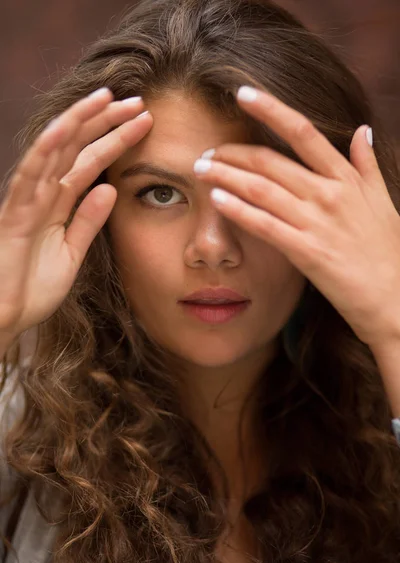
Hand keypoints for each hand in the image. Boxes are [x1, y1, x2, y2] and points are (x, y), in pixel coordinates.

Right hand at [0, 88, 152, 342]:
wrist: (6, 316)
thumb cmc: (33, 286)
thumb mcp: (72, 252)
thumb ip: (89, 221)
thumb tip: (111, 188)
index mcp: (59, 203)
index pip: (91, 161)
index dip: (117, 139)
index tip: (145, 122)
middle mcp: (44, 193)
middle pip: (77, 147)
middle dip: (106, 121)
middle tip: (138, 101)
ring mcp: (28, 198)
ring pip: (55, 149)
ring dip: (81, 121)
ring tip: (108, 98)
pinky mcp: (15, 211)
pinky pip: (31, 173)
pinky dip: (47, 147)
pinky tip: (67, 124)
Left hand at [193, 86, 399, 347]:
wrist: (393, 298)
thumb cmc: (388, 251)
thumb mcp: (383, 201)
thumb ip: (367, 165)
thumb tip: (363, 130)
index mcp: (346, 178)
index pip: (303, 132)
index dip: (271, 109)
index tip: (243, 93)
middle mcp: (329, 194)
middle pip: (271, 161)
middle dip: (233, 152)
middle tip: (207, 151)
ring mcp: (317, 222)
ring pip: (261, 188)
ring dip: (226, 176)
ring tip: (201, 169)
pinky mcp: (306, 251)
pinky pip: (264, 225)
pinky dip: (238, 210)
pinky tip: (215, 199)